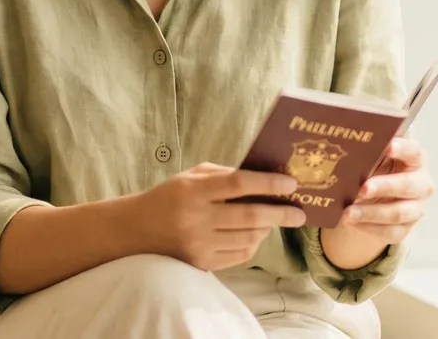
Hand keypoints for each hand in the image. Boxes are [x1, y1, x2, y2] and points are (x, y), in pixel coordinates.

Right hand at [128, 162, 306, 270]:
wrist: (138, 230)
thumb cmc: (169, 197)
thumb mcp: (190, 177)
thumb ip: (223, 174)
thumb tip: (263, 176)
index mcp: (192, 190)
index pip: (237, 184)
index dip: (267, 183)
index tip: (290, 183)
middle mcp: (195, 218)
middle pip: (250, 215)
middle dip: (280, 213)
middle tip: (299, 212)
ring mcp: (199, 244)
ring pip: (249, 238)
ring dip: (267, 228)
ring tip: (274, 220)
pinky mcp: (202, 263)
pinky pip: (241, 255)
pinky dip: (254, 244)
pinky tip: (255, 235)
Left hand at [338, 136, 433, 244]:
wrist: (375, 196)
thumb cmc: (375, 168)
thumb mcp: (374, 157)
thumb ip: (368, 149)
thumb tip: (347, 141)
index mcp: (415, 160)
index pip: (415, 152)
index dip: (403, 149)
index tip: (389, 147)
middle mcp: (421, 185)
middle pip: (408, 186)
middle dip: (385, 187)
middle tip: (362, 188)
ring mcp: (415, 209)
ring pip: (398, 213)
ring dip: (371, 213)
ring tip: (347, 213)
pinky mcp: (405, 228)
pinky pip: (390, 232)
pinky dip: (368, 228)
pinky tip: (351, 223)